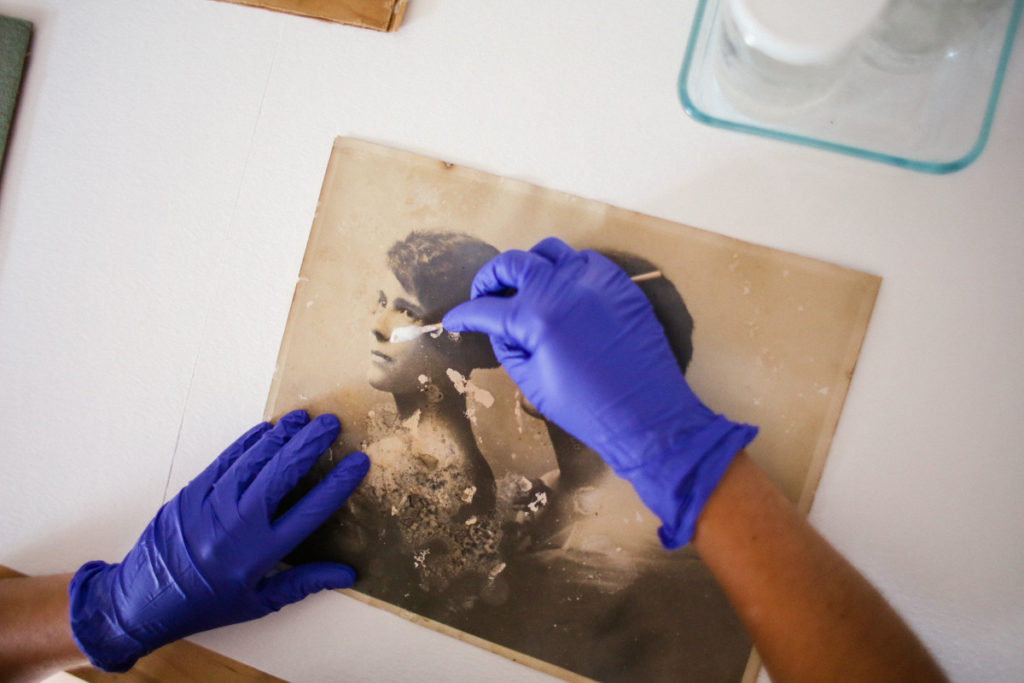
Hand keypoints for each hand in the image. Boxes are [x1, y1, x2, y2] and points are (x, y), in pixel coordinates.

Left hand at [68, 410, 368, 671]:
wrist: (143, 600)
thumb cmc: (206, 604)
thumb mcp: (258, 603)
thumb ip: (303, 583)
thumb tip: (347, 574)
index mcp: (260, 553)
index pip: (310, 510)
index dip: (337, 483)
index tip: (358, 461)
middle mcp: (239, 524)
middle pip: (283, 473)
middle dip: (310, 445)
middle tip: (332, 423)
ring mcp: (213, 503)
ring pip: (255, 459)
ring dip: (282, 436)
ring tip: (304, 418)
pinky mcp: (193, 492)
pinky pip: (226, 460)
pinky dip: (248, 442)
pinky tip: (266, 429)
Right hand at [443, 238, 755, 547]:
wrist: (645, 413)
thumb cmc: (584, 407)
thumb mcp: (532, 382)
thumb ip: (509, 347)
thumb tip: (501, 328)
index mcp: (534, 317)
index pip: (486, 308)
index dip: (465, 315)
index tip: (456, 320)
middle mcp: (561, 288)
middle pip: (512, 263)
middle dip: (490, 278)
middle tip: (486, 296)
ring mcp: (593, 280)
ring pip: (549, 252)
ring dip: (530, 265)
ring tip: (525, 287)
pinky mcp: (618, 283)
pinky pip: (585, 261)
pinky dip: (567, 270)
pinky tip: (564, 291)